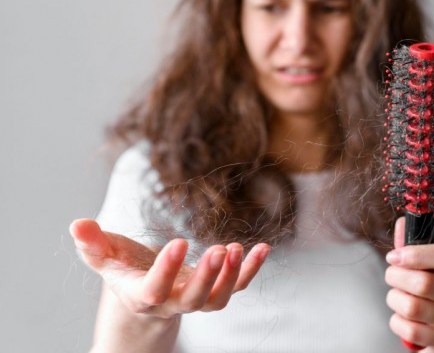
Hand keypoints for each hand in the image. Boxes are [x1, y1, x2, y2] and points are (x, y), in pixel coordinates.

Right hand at [70, 218, 269, 318]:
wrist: (146, 291)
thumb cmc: (124, 270)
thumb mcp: (105, 257)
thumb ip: (92, 244)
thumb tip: (76, 224)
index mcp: (142, 294)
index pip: (154, 290)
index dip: (166, 271)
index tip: (179, 242)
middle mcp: (172, 302)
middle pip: (193, 300)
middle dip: (207, 278)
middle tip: (219, 250)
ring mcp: (196, 299)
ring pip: (217, 299)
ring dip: (232, 276)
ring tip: (239, 248)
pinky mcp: (214, 290)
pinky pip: (237, 286)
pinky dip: (251, 270)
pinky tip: (263, 248)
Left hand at [385, 217, 433, 351]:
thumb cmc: (433, 294)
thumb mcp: (427, 268)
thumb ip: (413, 245)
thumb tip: (403, 221)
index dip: (416, 254)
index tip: (394, 256)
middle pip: (424, 283)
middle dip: (396, 277)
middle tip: (391, 276)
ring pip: (412, 306)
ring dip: (394, 299)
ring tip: (397, 297)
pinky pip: (408, 329)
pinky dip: (397, 321)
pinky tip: (403, 317)